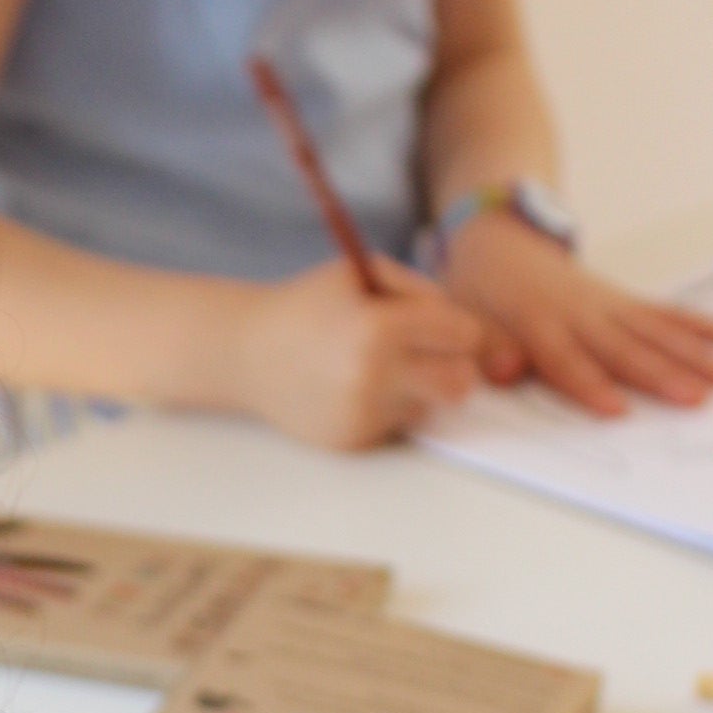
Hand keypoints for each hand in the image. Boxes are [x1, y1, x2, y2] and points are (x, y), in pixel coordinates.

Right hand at [228, 255, 505, 450]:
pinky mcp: (352, 439)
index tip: (445, 328)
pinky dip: (387, 409)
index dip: (459, 329)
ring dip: (419, 390)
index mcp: (380, 327)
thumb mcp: (361, 273)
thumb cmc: (309, 306)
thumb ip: (418, 289)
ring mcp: (362, 413)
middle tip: (436, 357)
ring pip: (429, 408)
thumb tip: (466, 327)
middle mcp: (373, 376)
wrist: (247, 354)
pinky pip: (397, 426)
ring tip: (384, 370)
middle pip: (460, 384)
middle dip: (456, 368)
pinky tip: (355, 390)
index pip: (463, 336)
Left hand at [440, 209, 712, 416]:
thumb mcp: (468, 318)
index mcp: (537, 322)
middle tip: (697, 399)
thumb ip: (487, 347)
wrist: (499, 243)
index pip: (565, 358)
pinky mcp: (626, 301)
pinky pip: (669, 313)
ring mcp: (609, 304)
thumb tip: (503, 372)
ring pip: (657, 329)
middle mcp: (581, 312)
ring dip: (695, 354)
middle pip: (624, 347)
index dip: (590, 384)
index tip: (618, 410)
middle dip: (661, 374)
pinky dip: (704, 326)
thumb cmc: (479, 293)